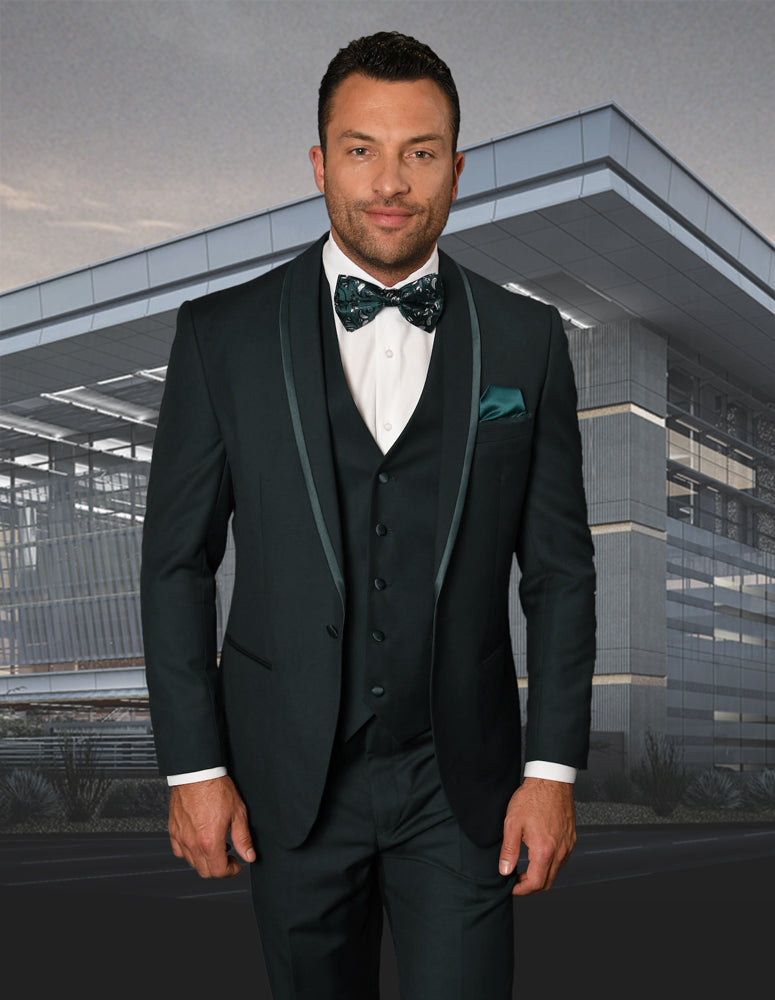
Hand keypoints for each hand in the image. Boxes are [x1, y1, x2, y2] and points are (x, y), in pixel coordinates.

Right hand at [169, 775, 255, 877]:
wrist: (197, 773)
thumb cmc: (216, 788)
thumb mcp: (238, 812)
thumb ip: (243, 838)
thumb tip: (249, 855)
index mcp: (210, 841)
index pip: (219, 871)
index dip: (231, 871)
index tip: (237, 865)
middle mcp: (193, 842)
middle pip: (205, 871)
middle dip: (219, 868)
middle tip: (229, 858)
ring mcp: (181, 837)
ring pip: (192, 862)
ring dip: (205, 860)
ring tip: (216, 847)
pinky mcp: (173, 830)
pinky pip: (179, 851)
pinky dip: (189, 852)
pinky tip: (199, 842)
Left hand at [498, 776, 575, 895]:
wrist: (550, 780)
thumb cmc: (532, 798)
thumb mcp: (512, 823)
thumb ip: (508, 850)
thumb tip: (504, 870)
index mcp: (544, 850)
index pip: (536, 883)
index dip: (522, 890)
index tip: (511, 887)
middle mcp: (560, 851)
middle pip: (548, 882)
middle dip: (531, 887)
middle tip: (516, 881)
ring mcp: (567, 845)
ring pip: (556, 872)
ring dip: (541, 876)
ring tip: (525, 869)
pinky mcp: (570, 838)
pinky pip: (562, 860)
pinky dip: (550, 865)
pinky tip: (538, 857)